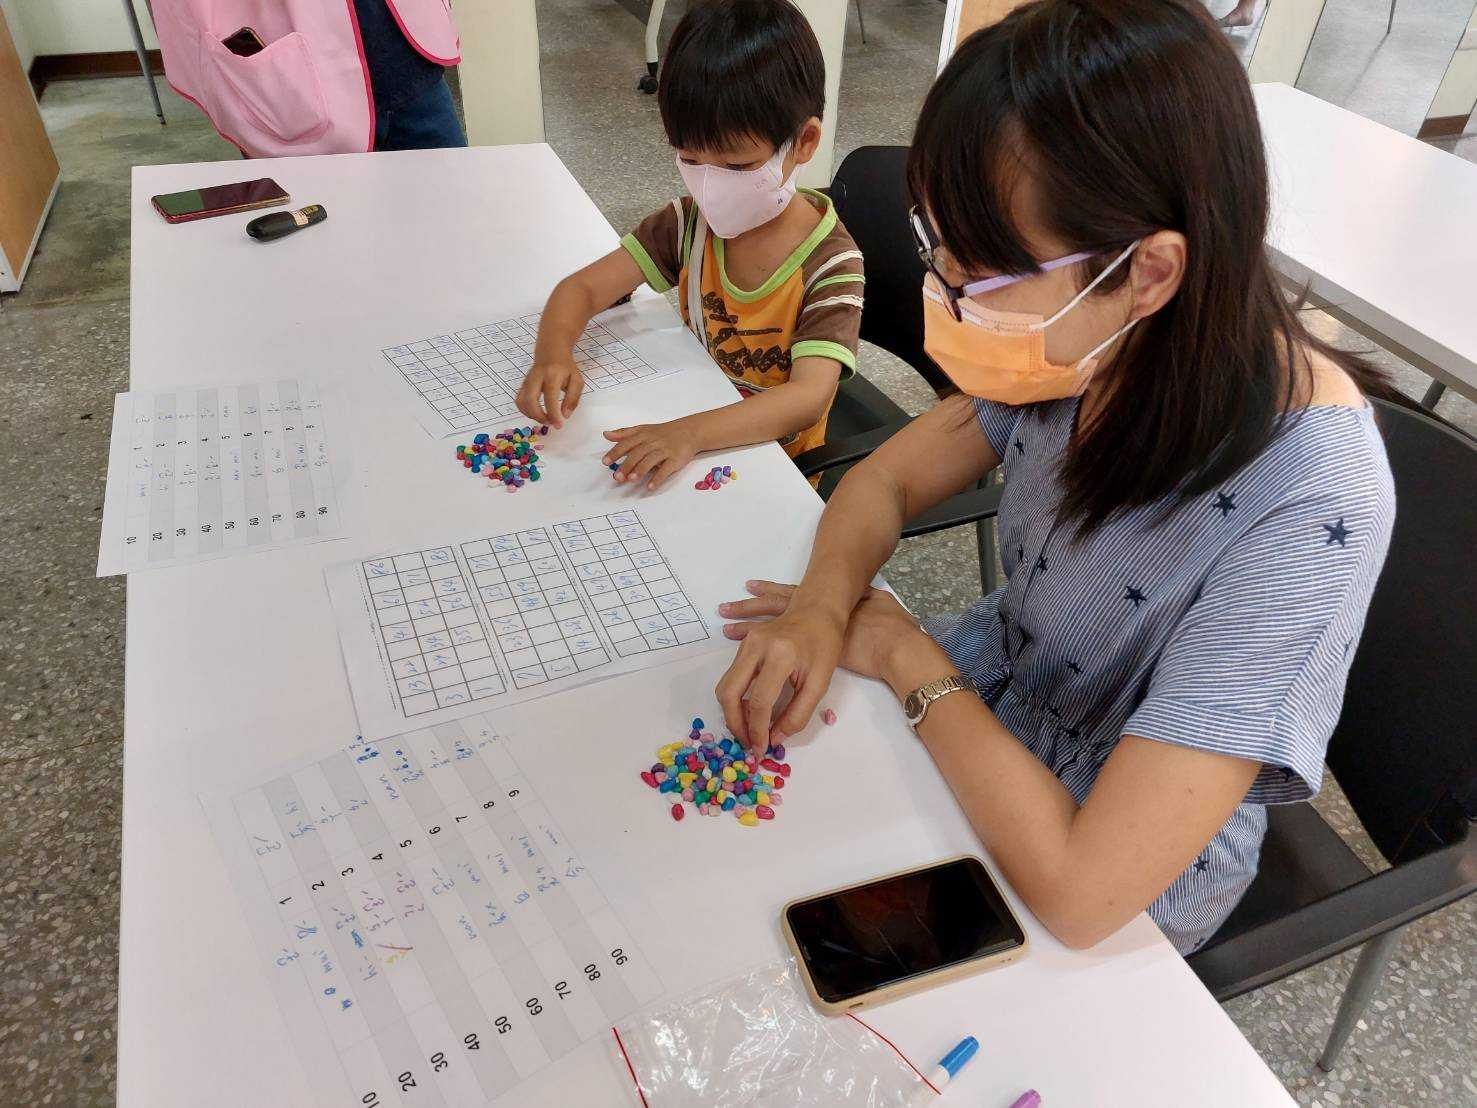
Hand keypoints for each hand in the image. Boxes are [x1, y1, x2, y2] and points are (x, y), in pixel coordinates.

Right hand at [517, 357, 582, 428]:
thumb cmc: (565, 367)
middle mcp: (537, 377)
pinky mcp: (522, 384)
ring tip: (544, 418)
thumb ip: (573, 398)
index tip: (559, 425)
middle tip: (549, 423)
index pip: (550, 397)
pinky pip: (519, 400)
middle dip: (538, 416)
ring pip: (522, 401)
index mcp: (552, 375)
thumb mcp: (577, 380)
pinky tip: (536, 413)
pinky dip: (525, 411)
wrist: (551, 351)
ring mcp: (527, 380)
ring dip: (531, 415)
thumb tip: (565, 416)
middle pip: (530, 399)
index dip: (553, 414)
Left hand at [602, 419, 699, 490]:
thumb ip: (624, 433)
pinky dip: (658, 478)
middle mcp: (653, 442)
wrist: (690, 431)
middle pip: (638, 453)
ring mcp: (665, 450)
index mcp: (643, 435)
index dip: (616, 452)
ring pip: (651, 460)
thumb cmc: (663, 432)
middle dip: (627, 465)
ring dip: (641, 470)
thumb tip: (606, 434)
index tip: (606, 462)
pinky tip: (650, 486)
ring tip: (631, 480)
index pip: (627, 443)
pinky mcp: (676, 459)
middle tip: (617, 477)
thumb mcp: (643, 429)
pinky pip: (666, 469)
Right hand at [715, 581, 845, 750]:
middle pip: (730, 692)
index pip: (759, 701)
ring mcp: (747, 643)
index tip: (761, 749)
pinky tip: (747, 710)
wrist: (818, 610)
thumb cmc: (825, 646)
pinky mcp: (744, 643)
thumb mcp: (820, 683)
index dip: (757, 730)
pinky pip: (730, 675)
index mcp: (780, 655)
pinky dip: (735, 698)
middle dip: (734, 723)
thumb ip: (798, 715)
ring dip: (732, 712)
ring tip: (748, 729)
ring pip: (725, 685)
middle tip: (746, 743)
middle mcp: (757, 647)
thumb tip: (775, 738)